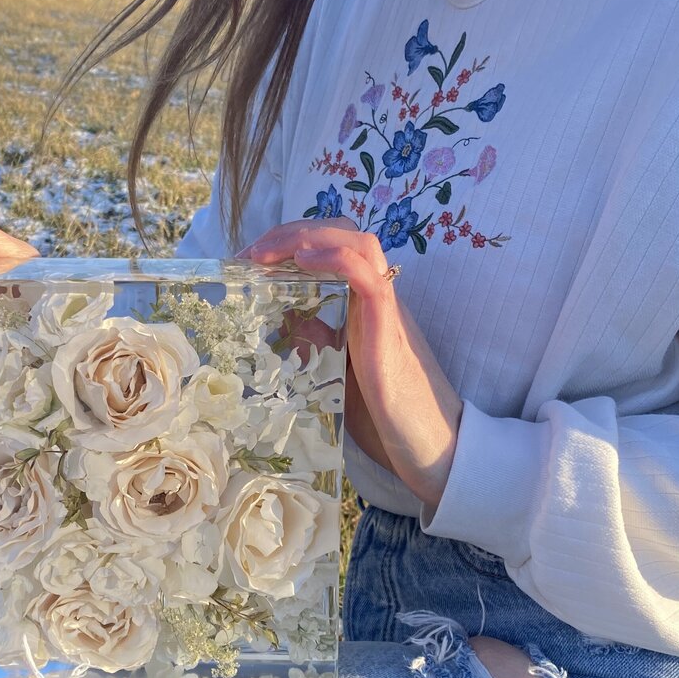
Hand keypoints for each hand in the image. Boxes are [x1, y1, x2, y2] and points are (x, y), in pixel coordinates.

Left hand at [238, 220, 463, 510]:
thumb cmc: (387, 413)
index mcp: (361, 303)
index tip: (247, 261)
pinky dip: (336, 258)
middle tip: (248, 254)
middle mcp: (375, 296)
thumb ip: (317, 343)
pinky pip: (369, 276)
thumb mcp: (337, 372)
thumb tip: (287, 323)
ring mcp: (385, 308)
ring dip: (307, 237)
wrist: (431, 446)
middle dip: (291, 231)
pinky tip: (304, 260)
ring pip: (358, 242)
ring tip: (265, 253)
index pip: (330, 247)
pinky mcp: (388, 327)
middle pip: (341, 233)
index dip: (288, 242)